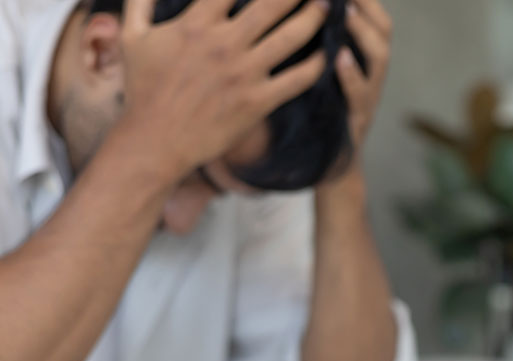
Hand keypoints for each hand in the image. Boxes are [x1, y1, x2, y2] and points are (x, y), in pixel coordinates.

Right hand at [116, 0, 330, 184]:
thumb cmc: (143, 88)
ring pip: (292, 37)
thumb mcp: (133, 37)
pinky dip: (317, 64)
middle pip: (272, 2)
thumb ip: (140, 0)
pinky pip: (297, 79)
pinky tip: (327, 53)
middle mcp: (225, 43)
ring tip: (327, 6)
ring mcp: (244, 73)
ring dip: (314, 17)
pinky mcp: (258, 102)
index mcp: (196, 23)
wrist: (155, 141)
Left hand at [330, 0, 392, 174]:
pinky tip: (339, 59)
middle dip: (369, 6)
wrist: (325, 170)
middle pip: (384, 31)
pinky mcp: (357, 122)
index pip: (373, 18)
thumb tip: (299, 17)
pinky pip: (360, 96)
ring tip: (347, 14)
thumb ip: (315, 47)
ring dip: (364, 34)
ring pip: (380, 59)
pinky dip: (352, 76)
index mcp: (362, 61)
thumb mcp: (316, 76)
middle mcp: (372, 76)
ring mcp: (368, 99)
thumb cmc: (316, 117)